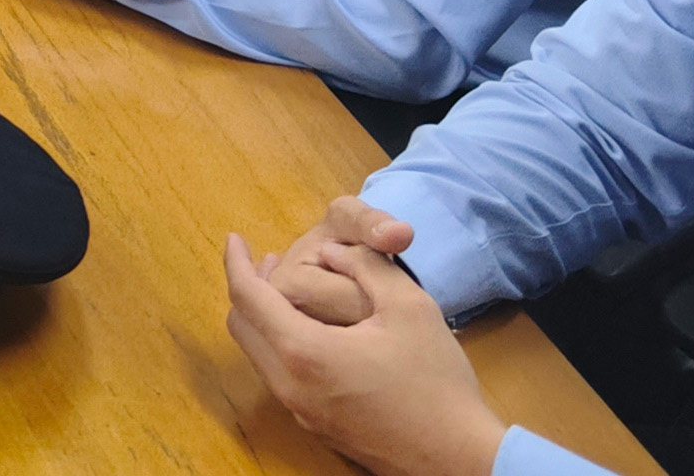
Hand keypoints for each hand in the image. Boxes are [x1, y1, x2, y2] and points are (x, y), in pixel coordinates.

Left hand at [224, 222, 507, 475]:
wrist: (458, 458)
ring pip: (259, 354)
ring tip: (291, 291)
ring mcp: (300, 412)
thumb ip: (366, 266)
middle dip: (247, 289)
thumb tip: (331, 250)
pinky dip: (281, 345)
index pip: (247, 297)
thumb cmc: (436, 382)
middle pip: (242, 328)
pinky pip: (280, 377)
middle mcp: (290, 386)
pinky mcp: (317, 427)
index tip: (235, 239)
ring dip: (264, 319)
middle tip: (269, 262)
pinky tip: (314, 331)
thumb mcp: (409, 307)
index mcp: (304, 352)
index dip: (236, 261)